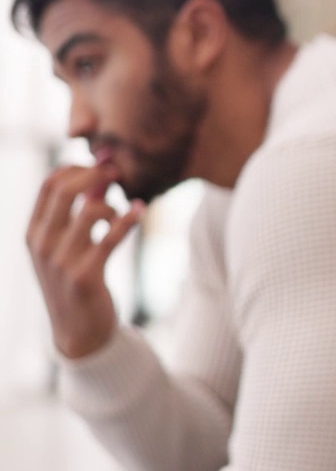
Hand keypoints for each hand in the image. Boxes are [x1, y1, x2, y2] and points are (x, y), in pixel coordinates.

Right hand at [26, 165, 144, 358]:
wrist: (79, 331)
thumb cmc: (76, 280)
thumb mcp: (68, 245)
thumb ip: (80, 212)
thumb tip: (101, 177)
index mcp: (34, 232)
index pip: (50, 184)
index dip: (78, 167)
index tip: (101, 165)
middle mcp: (42, 244)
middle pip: (65, 190)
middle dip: (96, 174)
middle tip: (118, 171)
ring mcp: (61, 261)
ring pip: (91, 211)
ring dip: (114, 205)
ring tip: (123, 213)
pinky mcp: (85, 276)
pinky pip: (111, 238)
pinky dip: (129, 219)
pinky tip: (140, 210)